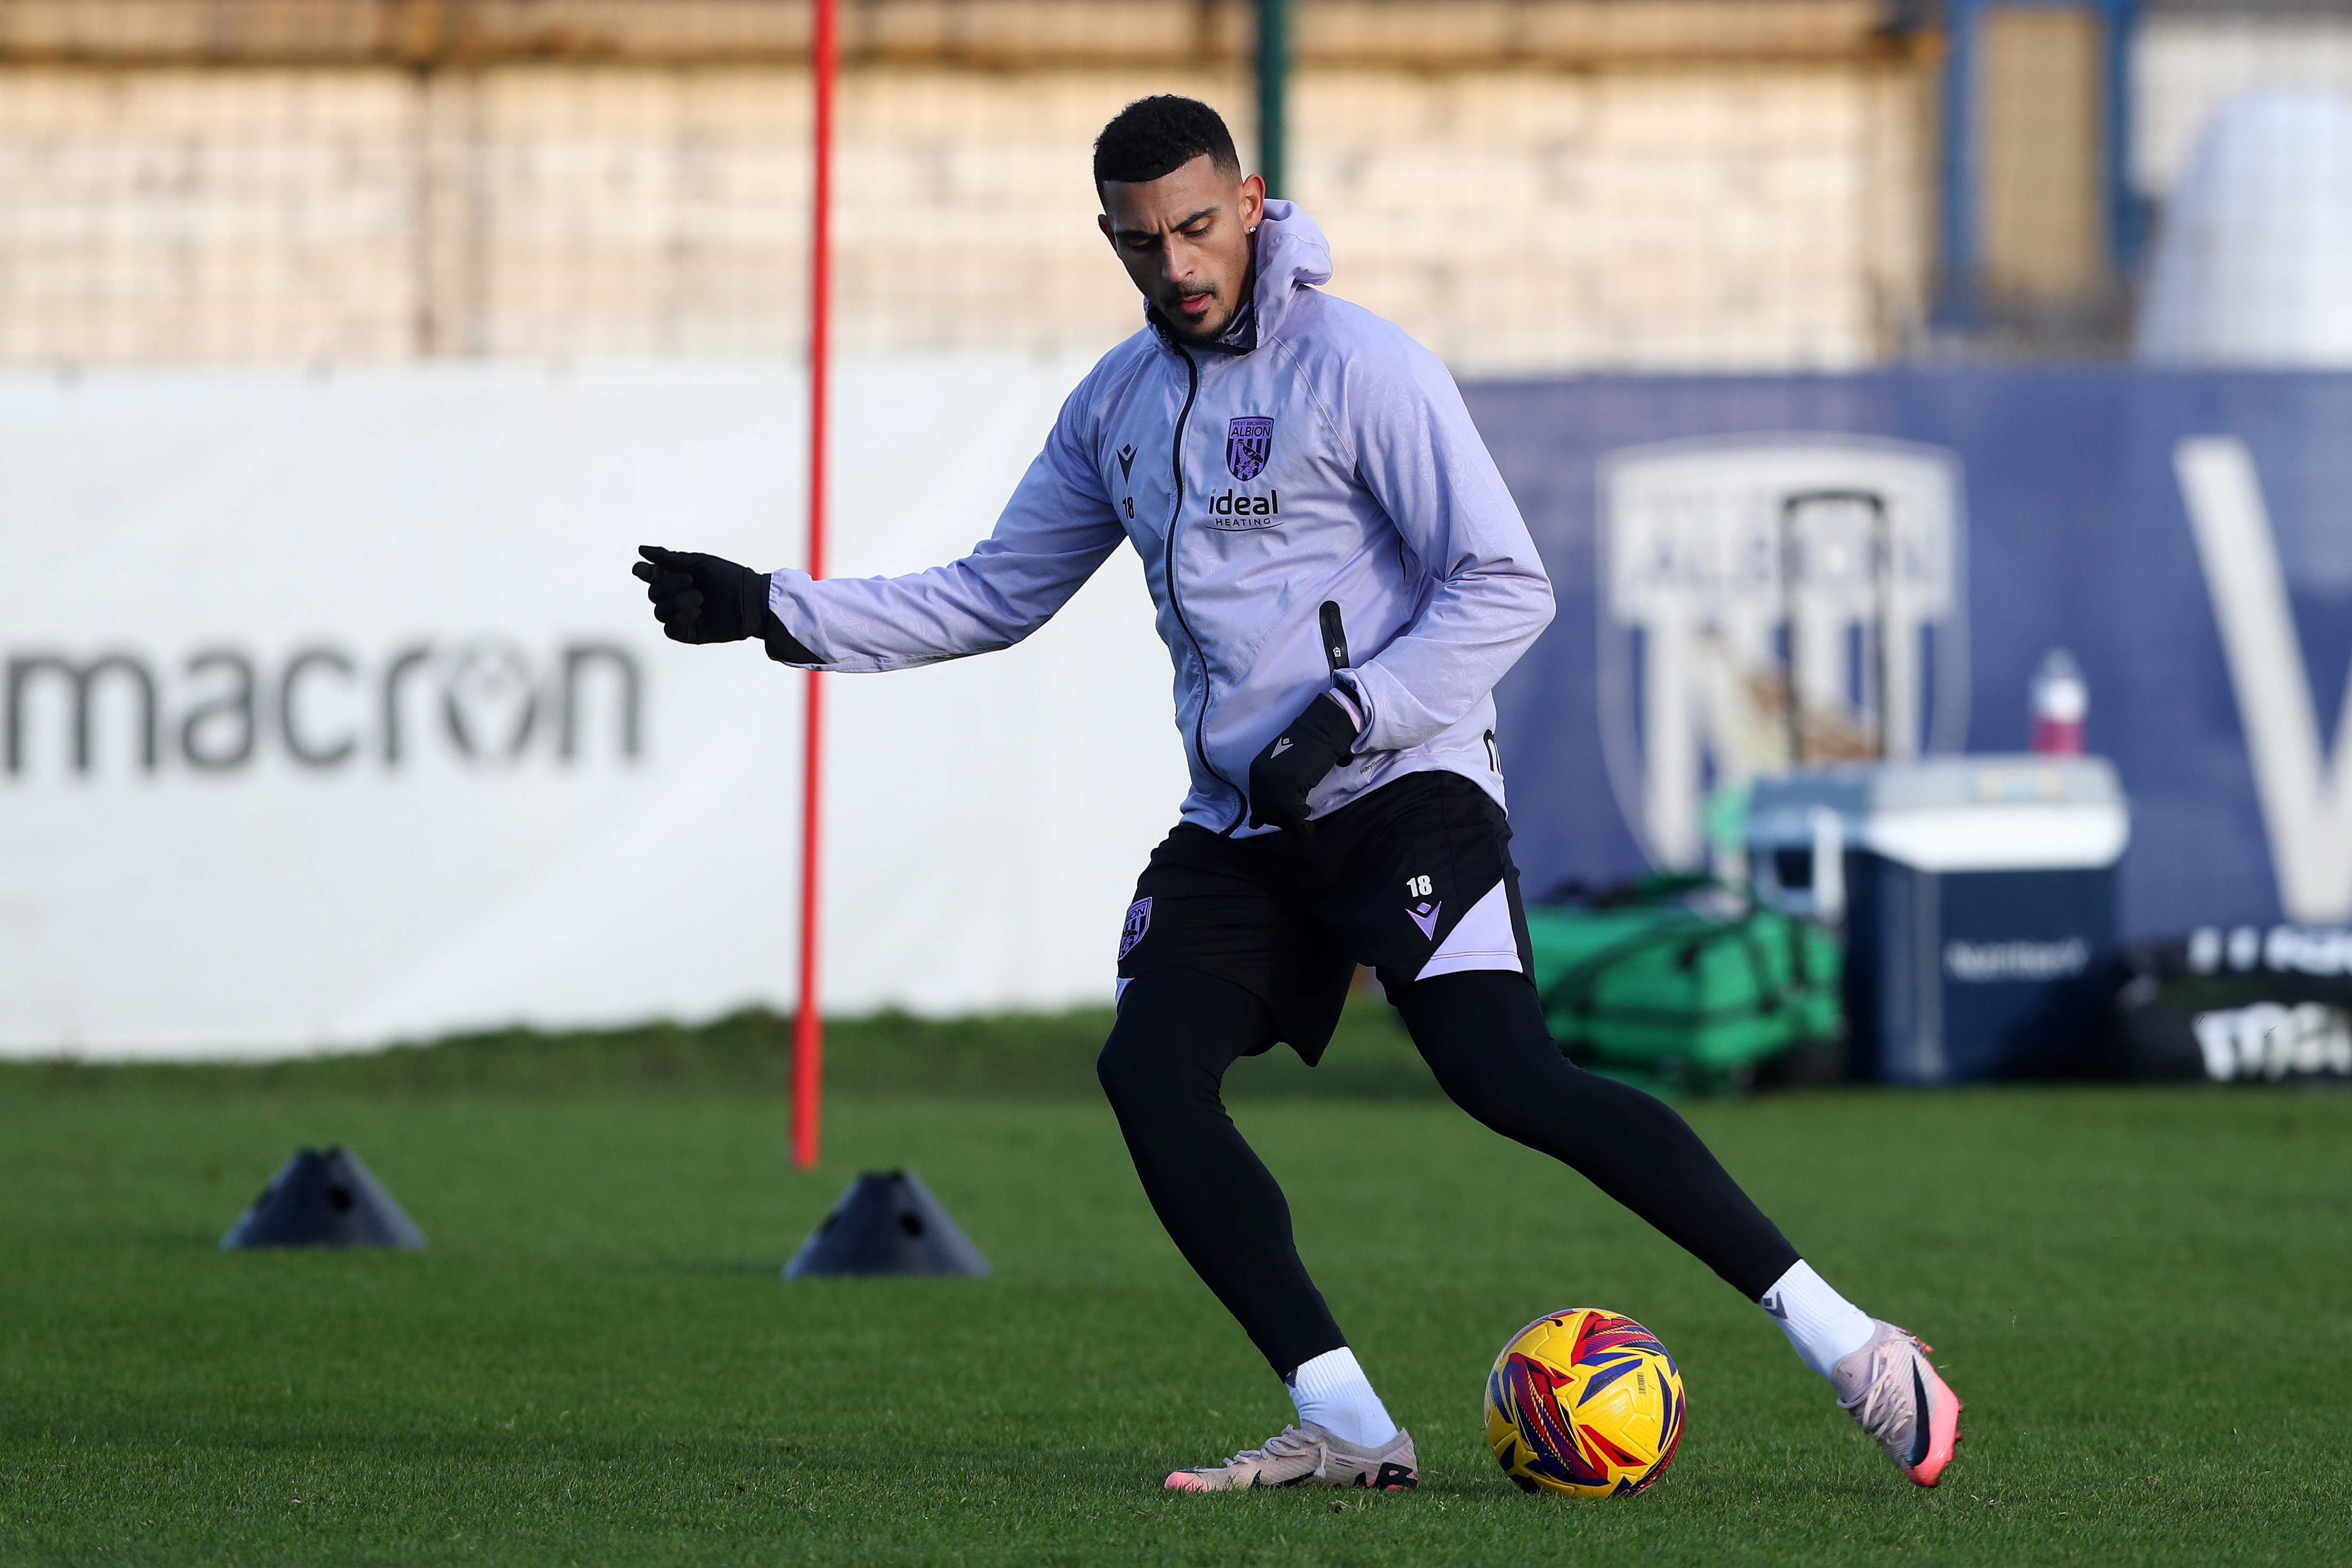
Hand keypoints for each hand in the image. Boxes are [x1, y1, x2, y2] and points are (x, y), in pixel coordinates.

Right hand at [633, 546, 768, 643]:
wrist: (751, 600)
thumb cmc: (729, 578)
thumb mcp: (699, 563)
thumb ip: (669, 558)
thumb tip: (641, 550)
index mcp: (677, 577)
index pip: (650, 575)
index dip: (644, 572)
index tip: (644, 570)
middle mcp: (676, 596)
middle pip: (653, 593)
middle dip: (669, 586)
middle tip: (691, 581)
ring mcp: (681, 615)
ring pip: (659, 611)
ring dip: (678, 602)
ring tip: (700, 598)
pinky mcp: (688, 632)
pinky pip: (669, 629)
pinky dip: (680, 618)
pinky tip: (698, 612)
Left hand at [1247, 693, 1358, 833]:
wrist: (1320, 730)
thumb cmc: (1305, 745)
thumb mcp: (1279, 766)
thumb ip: (1270, 787)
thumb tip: (1255, 824)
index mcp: (1255, 771)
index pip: (1257, 804)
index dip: (1270, 814)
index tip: (1284, 818)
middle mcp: (1261, 779)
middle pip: (1267, 813)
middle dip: (1282, 820)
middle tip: (1298, 818)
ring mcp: (1275, 784)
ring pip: (1280, 817)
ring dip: (1293, 824)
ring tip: (1305, 817)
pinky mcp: (1291, 789)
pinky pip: (1294, 818)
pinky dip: (1302, 829)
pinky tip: (1309, 828)